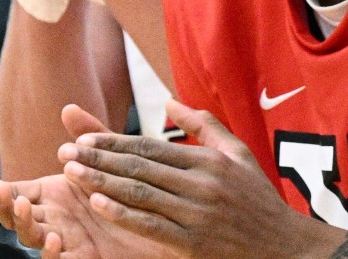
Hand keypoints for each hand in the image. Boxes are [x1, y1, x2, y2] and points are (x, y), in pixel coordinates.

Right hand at [0, 109, 165, 258]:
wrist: (161, 225)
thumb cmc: (129, 192)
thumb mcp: (111, 162)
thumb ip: (90, 139)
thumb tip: (68, 108)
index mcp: (52, 196)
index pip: (14, 193)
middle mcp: (53, 219)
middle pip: (17, 217)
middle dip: (5, 204)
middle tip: (1, 189)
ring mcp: (66, 241)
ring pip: (33, 238)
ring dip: (25, 225)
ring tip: (24, 209)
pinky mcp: (84, 258)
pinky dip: (53, 252)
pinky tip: (54, 239)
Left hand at [55, 99, 345, 258]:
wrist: (281, 245)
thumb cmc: (256, 198)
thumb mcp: (238, 154)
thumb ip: (204, 126)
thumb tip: (169, 102)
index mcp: (209, 160)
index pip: (151, 147)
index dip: (114, 141)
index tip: (84, 137)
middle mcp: (202, 183)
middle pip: (140, 167)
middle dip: (99, 158)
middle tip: (66, 152)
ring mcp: (197, 213)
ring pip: (140, 193)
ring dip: (102, 182)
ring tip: (72, 173)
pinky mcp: (192, 241)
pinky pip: (151, 224)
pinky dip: (123, 213)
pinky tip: (99, 204)